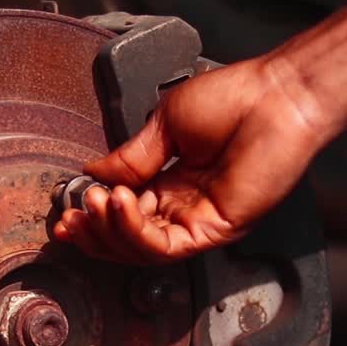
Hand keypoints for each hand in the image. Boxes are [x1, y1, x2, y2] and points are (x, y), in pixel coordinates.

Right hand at [53, 56, 330, 263]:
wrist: (276, 96)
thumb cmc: (236, 98)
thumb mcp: (165, 122)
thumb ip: (130, 155)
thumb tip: (94, 173)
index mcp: (172, 180)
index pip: (124, 212)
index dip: (94, 213)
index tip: (70, 205)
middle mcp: (184, 206)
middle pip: (127, 239)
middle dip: (94, 231)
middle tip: (72, 217)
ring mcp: (199, 220)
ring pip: (141, 249)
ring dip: (110, 231)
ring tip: (96, 204)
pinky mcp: (214, 229)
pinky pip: (165, 246)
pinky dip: (135, 230)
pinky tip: (121, 203)